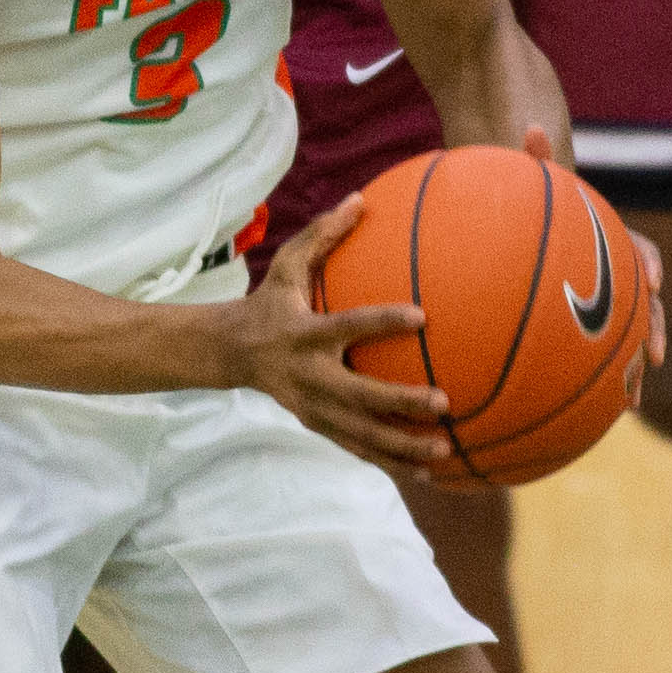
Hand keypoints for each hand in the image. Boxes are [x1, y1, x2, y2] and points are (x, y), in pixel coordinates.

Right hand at [233, 197, 455, 469]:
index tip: (422, 317)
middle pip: (359, 395)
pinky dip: (389, 462)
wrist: (228, 353)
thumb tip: (360, 199)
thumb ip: (322, 235)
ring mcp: (312, 407)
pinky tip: (426, 473)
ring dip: (402, 446)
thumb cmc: (269, 302)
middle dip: (400, 402)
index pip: (347, 326)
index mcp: (304, 334)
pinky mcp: (316, 426)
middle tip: (443, 403)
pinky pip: (356, 448)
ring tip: (443, 452)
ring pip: (361, 434)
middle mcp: (309, 376)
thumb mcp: (286, 265)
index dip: (381, 322)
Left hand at [516, 123, 664, 400]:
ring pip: (627, 340)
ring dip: (632, 370)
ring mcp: (606, 305)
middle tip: (651, 357)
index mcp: (611, 243)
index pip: (641, 251)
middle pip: (644, 307)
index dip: (649, 265)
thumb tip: (529, 126)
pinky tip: (587, 416)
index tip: (653, 283)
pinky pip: (597, 359)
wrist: (536, 226)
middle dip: (650, 333)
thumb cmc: (535, 202)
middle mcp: (618, 276)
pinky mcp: (588, 329)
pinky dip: (597, 384)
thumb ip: (536, 158)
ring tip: (630, 403)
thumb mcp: (536, 181)